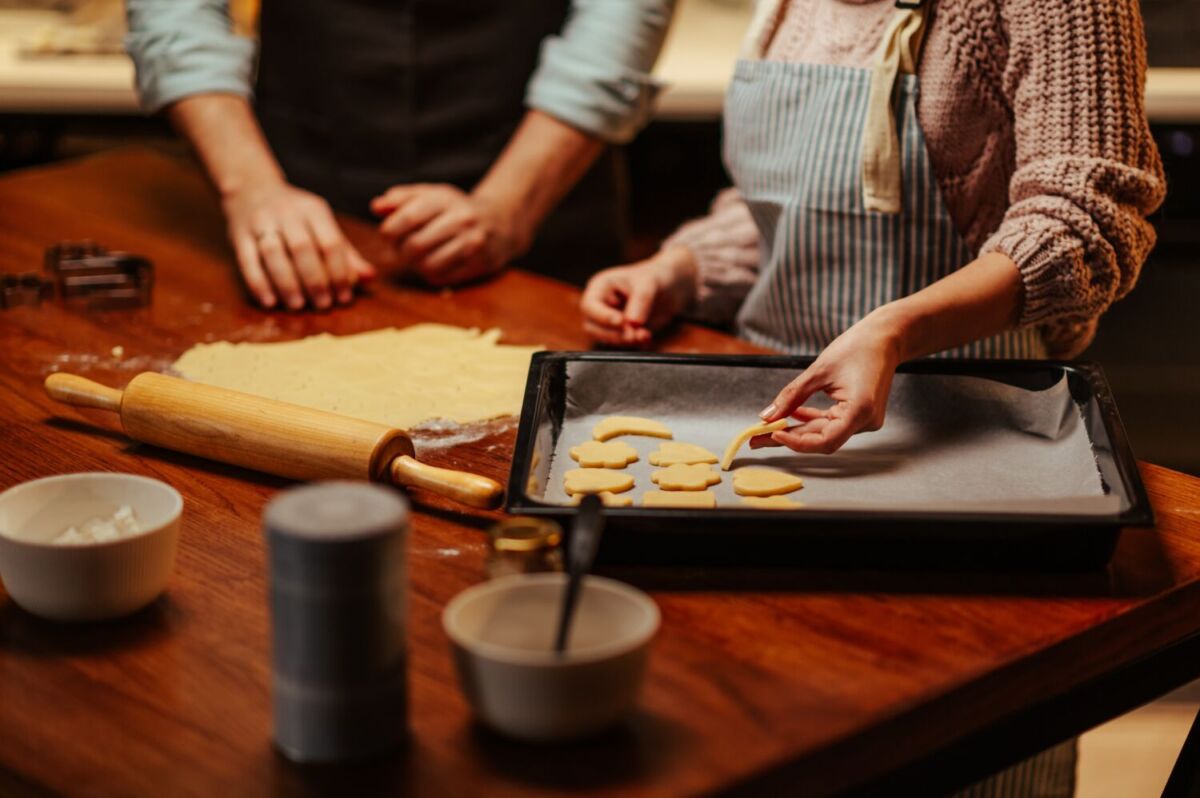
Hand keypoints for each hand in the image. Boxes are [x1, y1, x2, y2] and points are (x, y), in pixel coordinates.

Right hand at [224, 180, 375, 309]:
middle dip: (315, 281)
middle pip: (303, 249)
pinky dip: (259, 283)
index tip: (344, 297)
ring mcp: (260, 222)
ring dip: (287, 283)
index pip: (331, 242)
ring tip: (298, 306)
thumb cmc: (296, 216)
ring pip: (274, 254)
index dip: (339, 273)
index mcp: (314, 210)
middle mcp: (287, 213)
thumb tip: (370, 278)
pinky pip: (248, 260)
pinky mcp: (239, 234)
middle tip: (323, 305)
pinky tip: (270, 302)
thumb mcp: (323, 226)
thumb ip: (345, 253)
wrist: (251, 188)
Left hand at [370, 184, 525, 286]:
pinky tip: (433, 263)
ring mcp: (473, 244)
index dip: (390, 231)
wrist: (501, 222)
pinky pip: (442, 278)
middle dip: (400, 251)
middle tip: (399, 249)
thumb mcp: (431, 195)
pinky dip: (430, 274)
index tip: (387, 235)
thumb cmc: (456, 209)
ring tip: (415, 257)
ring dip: (414, 265)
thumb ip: (401, 198)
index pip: (408, 217)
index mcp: (446, 199)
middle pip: (416, 245)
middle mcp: (462, 220)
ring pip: (428, 265)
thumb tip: (376, 207)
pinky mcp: (478, 264)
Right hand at [579, 247, 697, 345]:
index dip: (602, 316)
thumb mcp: (649, 283)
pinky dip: (634, 343)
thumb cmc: (656, 276)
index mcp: (600, 286)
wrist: (672, 286)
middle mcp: (601, 305)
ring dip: (624, 341)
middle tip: (633, 334)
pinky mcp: (622, 332)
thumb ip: (641, 301)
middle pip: (593, 326)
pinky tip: (646, 338)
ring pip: (605, 338)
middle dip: (613, 333)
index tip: (621, 322)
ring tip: (644, 336)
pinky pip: (622, 343)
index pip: (590, 306)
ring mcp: (610, 320)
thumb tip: (632, 323)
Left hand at [753, 310, 904, 453]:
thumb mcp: (818, 370)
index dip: (797, 442)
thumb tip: (767, 416)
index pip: (825, 441)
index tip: (772, 434)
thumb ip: (792, 395)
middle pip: (821, 439)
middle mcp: (866, 421)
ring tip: (767, 429)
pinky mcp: (859, 415)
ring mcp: (864, 420)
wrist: (885, 338)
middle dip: (788, 438)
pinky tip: (793, 415)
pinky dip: (811, 420)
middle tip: (756, 439)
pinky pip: (831, 423)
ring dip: (797, 430)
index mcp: (860, 410)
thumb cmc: (858, 347)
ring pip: (824, 433)